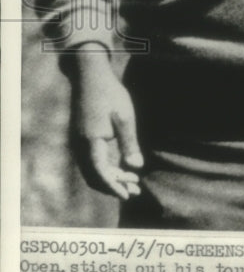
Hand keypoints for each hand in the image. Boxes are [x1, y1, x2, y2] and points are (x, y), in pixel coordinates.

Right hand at [65, 46, 143, 199]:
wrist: (90, 77)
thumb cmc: (110, 95)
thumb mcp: (125, 117)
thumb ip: (130, 143)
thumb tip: (137, 167)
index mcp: (90, 142)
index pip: (101, 174)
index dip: (115, 187)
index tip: (129, 194)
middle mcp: (80, 146)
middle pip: (94, 177)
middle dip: (114, 186)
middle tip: (136, 189)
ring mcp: (78, 143)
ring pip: (91, 171)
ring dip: (110, 179)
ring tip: (132, 180)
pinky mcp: (80, 138)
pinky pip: (90, 162)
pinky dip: (104, 169)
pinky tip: (120, 167)